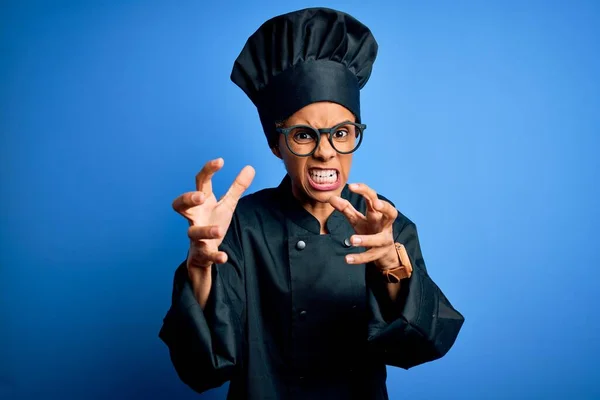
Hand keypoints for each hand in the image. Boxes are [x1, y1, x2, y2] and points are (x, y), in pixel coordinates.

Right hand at [172, 158, 254, 272]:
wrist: (204, 254)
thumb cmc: (212, 222)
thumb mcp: (227, 204)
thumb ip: (237, 187)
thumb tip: (250, 167)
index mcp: (202, 203)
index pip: (200, 182)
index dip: (208, 170)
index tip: (220, 161)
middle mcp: (195, 217)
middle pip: (181, 205)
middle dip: (187, 199)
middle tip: (201, 196)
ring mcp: (196, 236)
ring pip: (192, 232)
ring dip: (205, 230)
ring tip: (219, 230)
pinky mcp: (201, 253)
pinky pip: (205, 254)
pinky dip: (214, 256)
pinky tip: (224, 257)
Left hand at [328, 183, 404, 271]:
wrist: (383, 252)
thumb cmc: (369, 230)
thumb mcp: (357, 219)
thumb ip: (345, 208)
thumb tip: (331, 198)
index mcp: (377, 213)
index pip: (373, 198)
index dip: (364, 191)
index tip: (351, 186)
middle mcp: (384, 224)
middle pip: (391, 212)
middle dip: (385, 207)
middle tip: (375, 204)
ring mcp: (384, 240)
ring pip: (379, 239)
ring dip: (366, 239)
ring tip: (351, 239)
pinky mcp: (379, 253)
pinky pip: (370, 256)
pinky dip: (359, 258)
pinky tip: (347, 259)